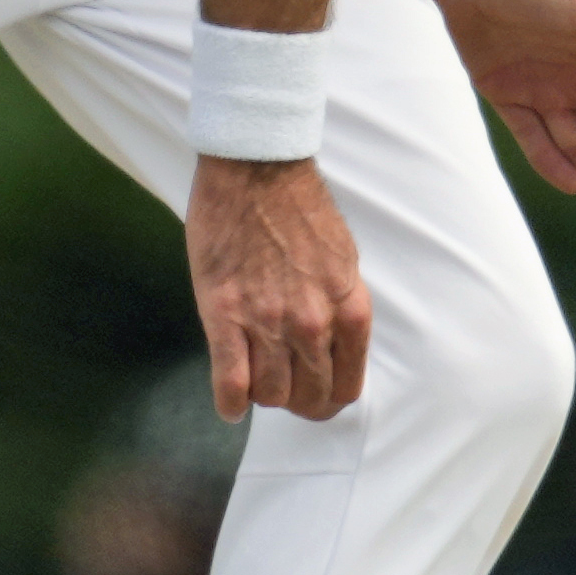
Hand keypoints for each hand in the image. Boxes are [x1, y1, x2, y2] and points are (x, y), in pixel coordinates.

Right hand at [189, 155, 371, 420]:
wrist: (257, 170)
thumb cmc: (299, 208)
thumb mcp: (342, 261)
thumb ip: (339, 308)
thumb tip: (329, 345)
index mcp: (349, 311)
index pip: (347, 386)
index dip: (328, 398)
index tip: (314, 394)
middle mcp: (314, 324)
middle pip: (308, 398)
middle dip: (296, 402)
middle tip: (282, 391)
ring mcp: (269, 322)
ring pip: (270, 395)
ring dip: (262, 396)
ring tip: (253, 382)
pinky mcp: (226, 315)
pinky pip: (231, 382)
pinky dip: (230, 403)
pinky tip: (229, 404)